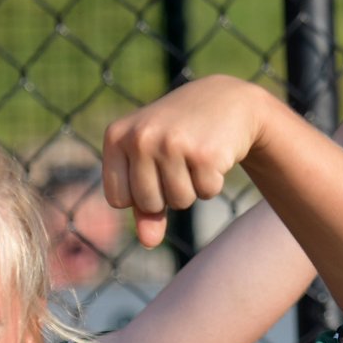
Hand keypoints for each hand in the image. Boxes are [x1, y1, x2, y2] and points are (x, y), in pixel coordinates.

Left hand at [101, 75, 266, 247]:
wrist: (225, 100)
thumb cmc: (177, 138)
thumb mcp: (150, 165)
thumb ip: (142, 208)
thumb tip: (148, 243)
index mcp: (117, 137)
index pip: (118, 200)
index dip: (138, 195)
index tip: (152, 168)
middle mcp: (141, 137)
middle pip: (148, 203)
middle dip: (167, 193)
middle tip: (178, 159)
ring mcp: (173, 143)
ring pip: (179, 201)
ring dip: (191, 187)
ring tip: (194, 155)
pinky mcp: (205, 152)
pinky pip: (205, 192)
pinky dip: (212, 182)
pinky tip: (213, 154)